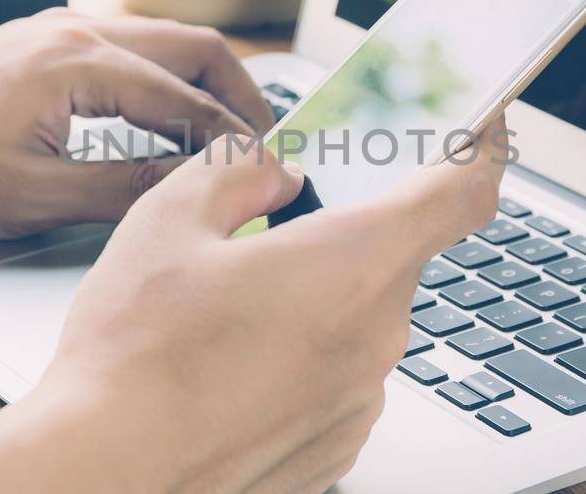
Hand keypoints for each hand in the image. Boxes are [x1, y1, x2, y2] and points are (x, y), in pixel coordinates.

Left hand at [0, 8, 275, 240]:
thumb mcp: (36, 197)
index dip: (236, 141)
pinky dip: (161, 80)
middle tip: (268, 144)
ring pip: (158, 43)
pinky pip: (123, 51)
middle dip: (238, 94)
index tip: (271, 171)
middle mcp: (72, 31)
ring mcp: (51, 32)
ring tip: (227, 136)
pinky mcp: (34, 47)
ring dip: (201, 84)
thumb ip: (127, 188)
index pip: (188, 100)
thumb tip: (195, 187)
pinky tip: (165, 121)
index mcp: (78, 62)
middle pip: (191, 47)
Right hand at [0, 120, 507, 492]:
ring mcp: (359, 397)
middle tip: (275, 231)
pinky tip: (231, 365)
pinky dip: (301, 358)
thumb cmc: (133, 358)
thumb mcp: (168, 220)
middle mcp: (375, 334)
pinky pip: (337, 376)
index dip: (480, 147)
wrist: (105, 471)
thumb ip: (238, 172)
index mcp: (351, 263)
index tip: (477, 126)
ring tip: (228, 313)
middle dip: (346, 233)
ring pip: (360, 318)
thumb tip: (275, 169)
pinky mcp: (336, 443)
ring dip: (316, 300)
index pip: (462, 191)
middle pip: (395, 255)